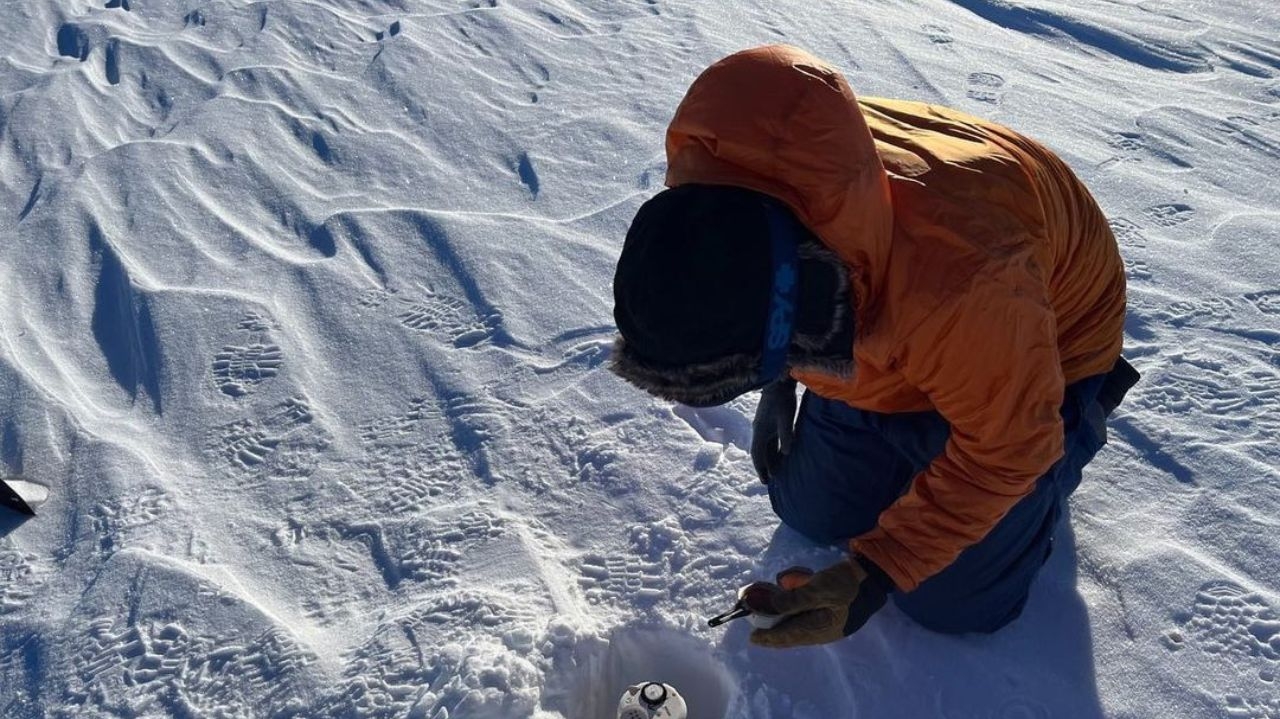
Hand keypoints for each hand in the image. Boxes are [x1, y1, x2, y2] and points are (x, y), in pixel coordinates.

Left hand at [749, 556, 891, 647]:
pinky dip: (797, 602)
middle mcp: (820, 631)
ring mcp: (826, 623)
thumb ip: (793, 599)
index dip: (769, 638)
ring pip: (797, 620)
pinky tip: (792, 585)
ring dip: (785, 607)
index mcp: (818, 630)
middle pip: (790, 630)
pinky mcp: (829, 612)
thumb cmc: (846, 584)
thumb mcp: (818, 589)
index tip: (753, 638)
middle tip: (757, 610)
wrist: (874, 578)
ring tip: (773, 592)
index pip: (787, 637)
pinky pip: (807, 612)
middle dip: (773, 620)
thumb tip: (770, 606)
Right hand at [751, 378, 797, 482]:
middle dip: (764, 467)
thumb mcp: (786, 418)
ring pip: (765, 447)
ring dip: (769, 459)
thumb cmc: (783, 399)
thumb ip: (786, 435)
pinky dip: (774, 450)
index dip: (761, 468)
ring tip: (776, 471)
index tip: (765, 481)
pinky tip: (782, 454)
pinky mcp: (770, 422)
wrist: (779, 382)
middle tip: (769, 481)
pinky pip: (770, 440)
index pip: (758, 454)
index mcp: (760, 431)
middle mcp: (759, 430)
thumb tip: (786, 453)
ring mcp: (764, 426)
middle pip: (760, 453)